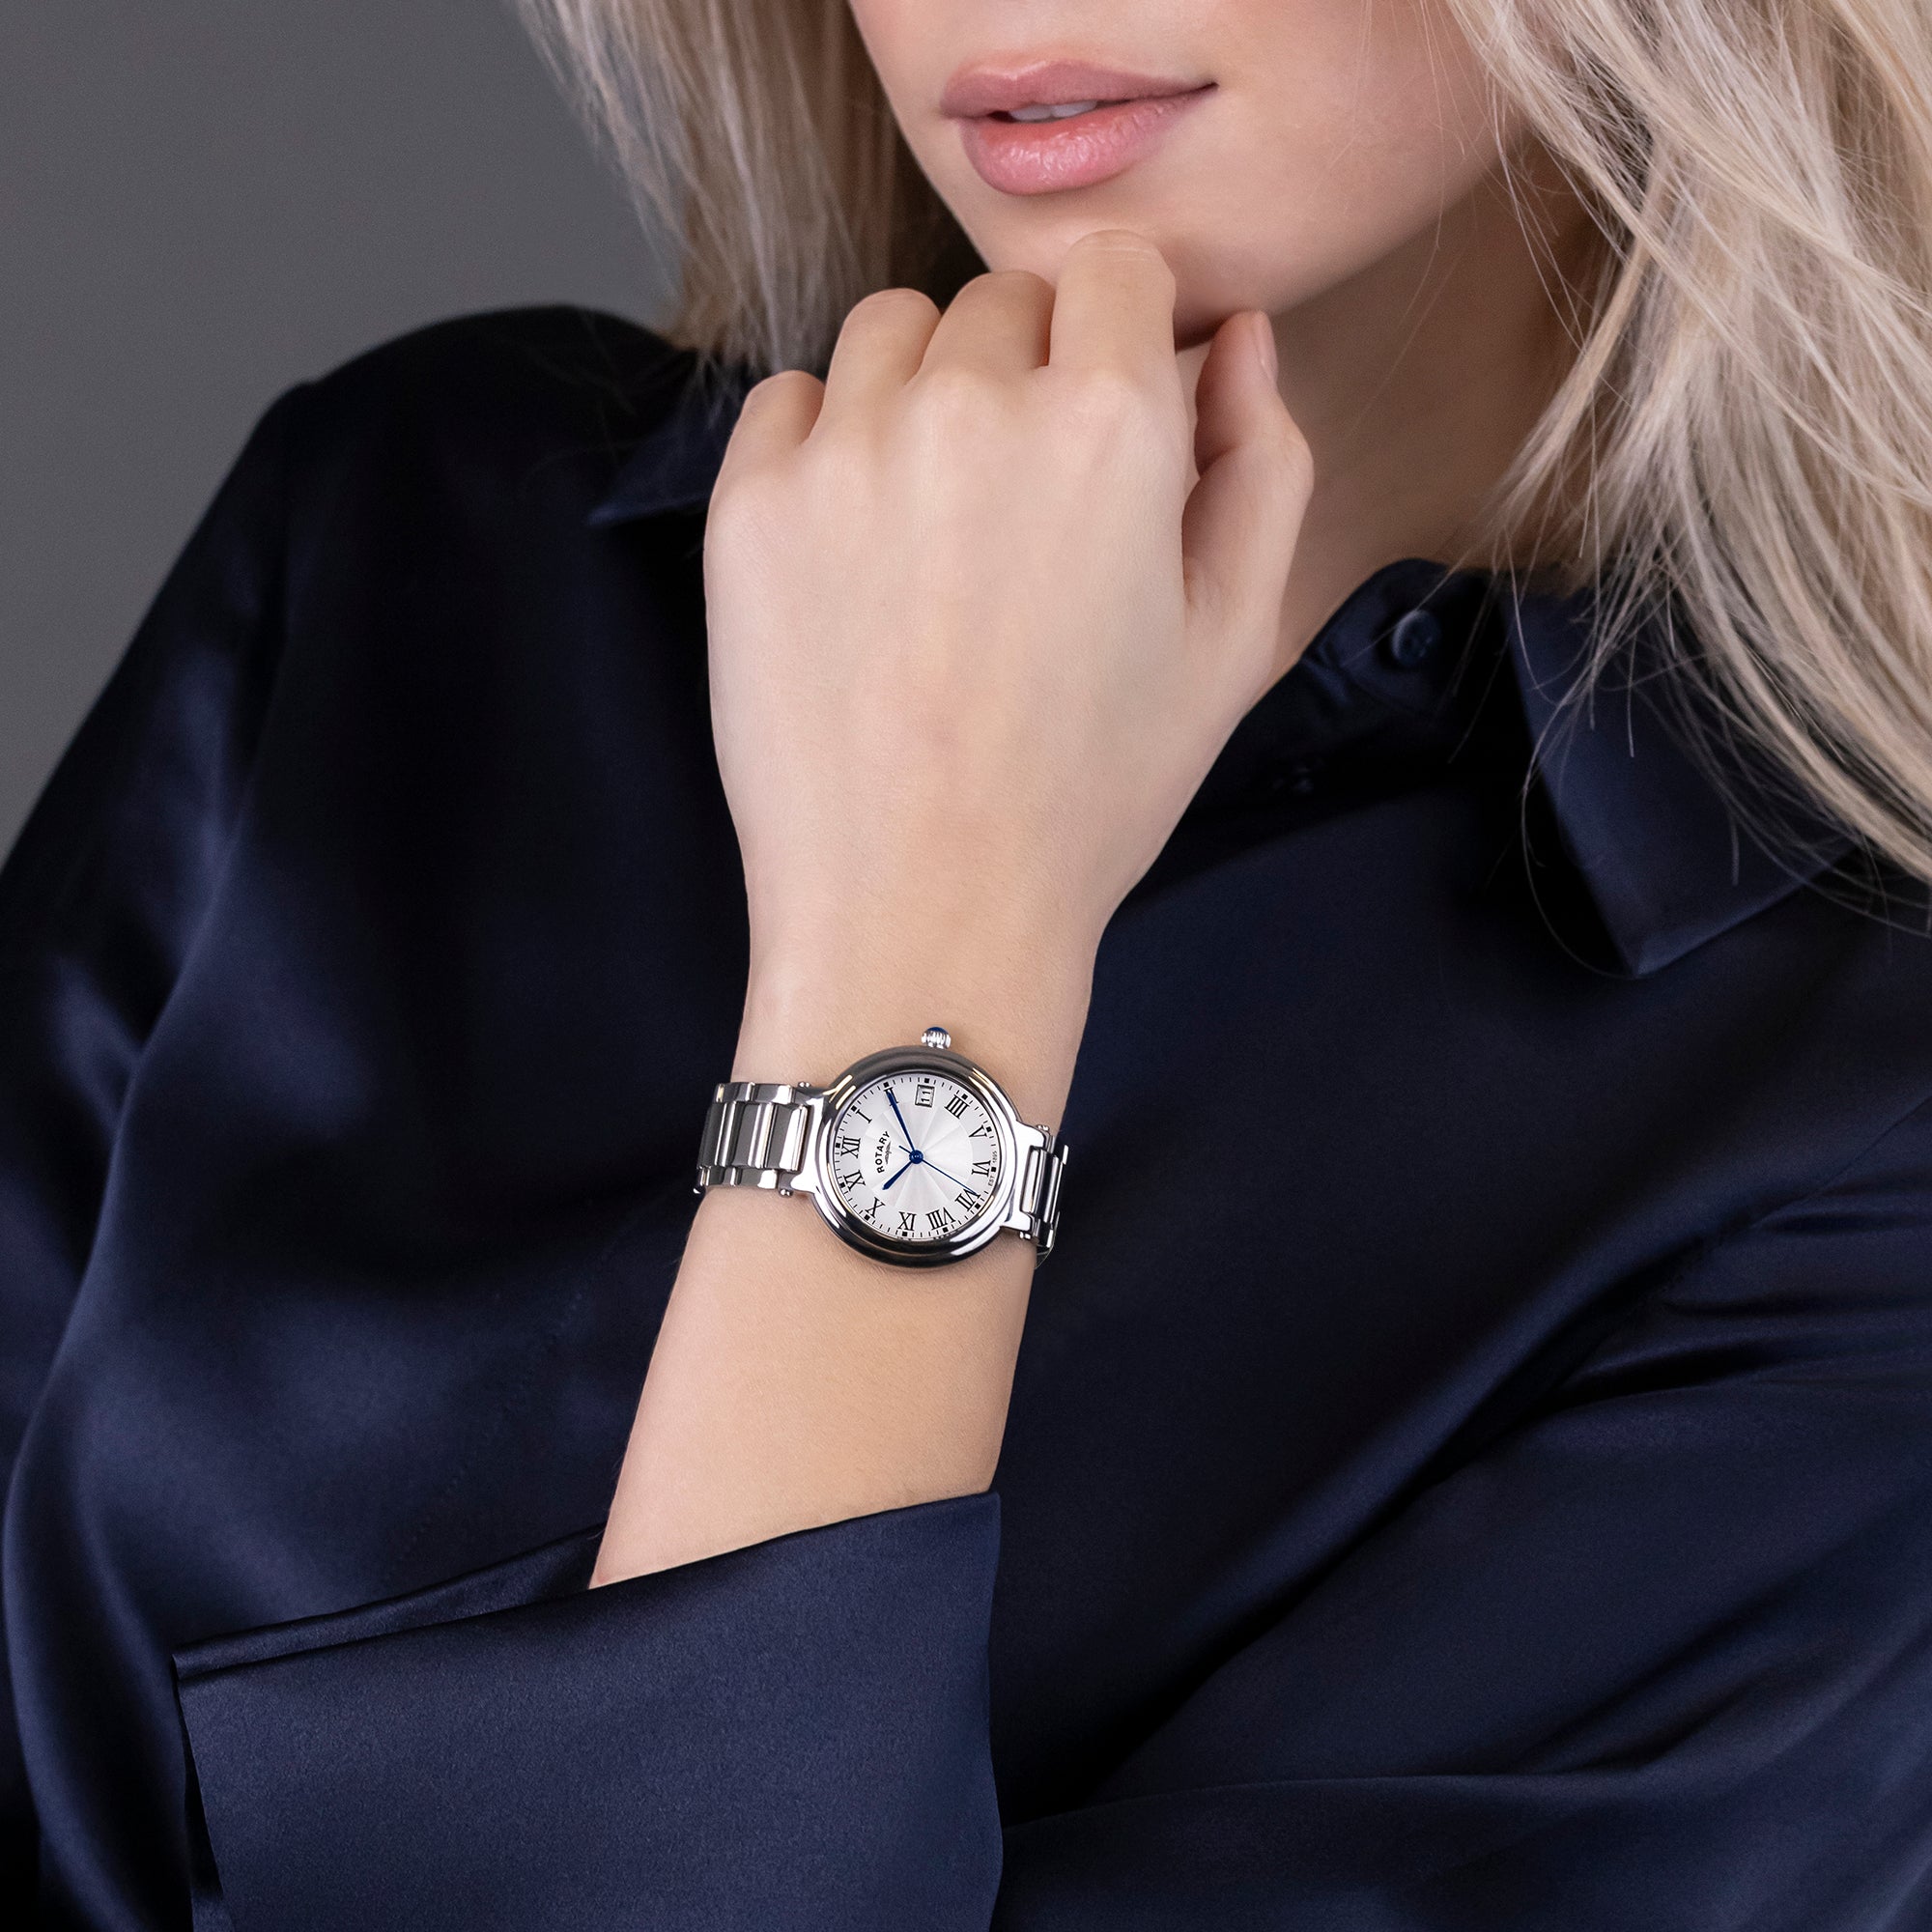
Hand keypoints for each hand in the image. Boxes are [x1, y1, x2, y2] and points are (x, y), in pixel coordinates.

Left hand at [704, 231, 1310, 1110]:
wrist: (923, 910)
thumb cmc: (1090, 795)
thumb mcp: (1232, 642)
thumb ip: (1262, 465)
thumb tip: (1240, 340)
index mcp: (1111, 427)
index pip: (1115, 269)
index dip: (1122, 334)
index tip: (1109, 410)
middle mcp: (972, 407)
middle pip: (1001, 301)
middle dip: (1027, 374)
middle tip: (1026, 515)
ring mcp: (846, 450)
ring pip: (892, 333)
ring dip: (926, 393)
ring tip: (939, 529)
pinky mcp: (750, 504)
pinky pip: (788, 398)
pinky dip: (827, 442)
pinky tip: (859, 549)